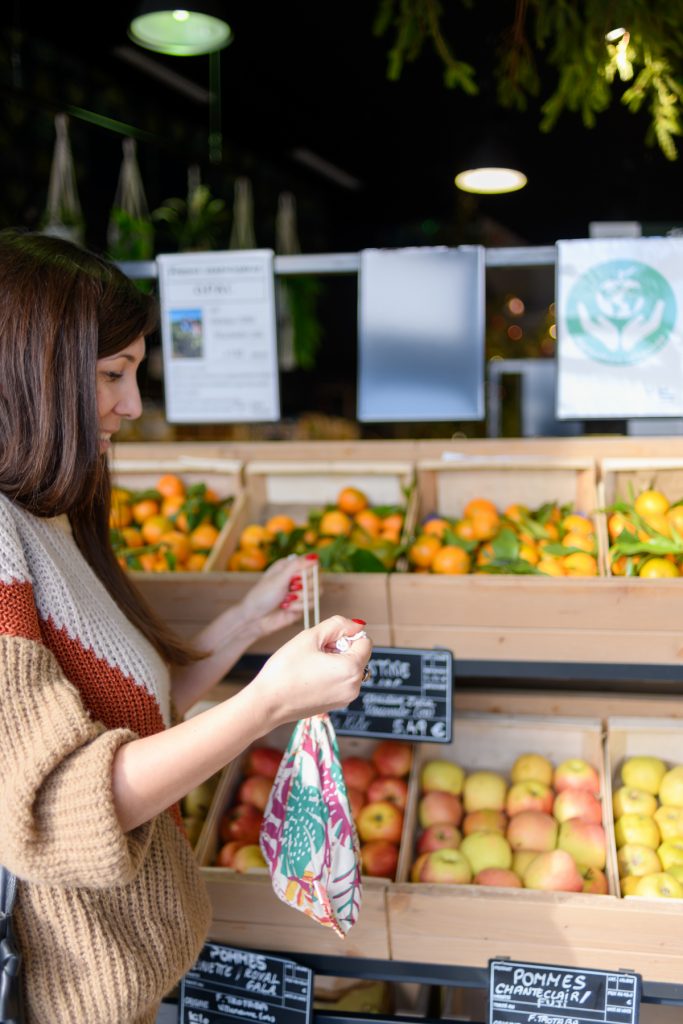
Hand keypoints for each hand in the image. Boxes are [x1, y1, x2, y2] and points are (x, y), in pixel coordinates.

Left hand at [238, 554, 320, 637]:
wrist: (255, 618)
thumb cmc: (263, 595)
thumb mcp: (279, 578)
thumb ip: (297, 566)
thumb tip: (315, 556)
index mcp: (291, 566)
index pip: (312, 563)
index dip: (307, 571)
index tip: (295, 577)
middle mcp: (298, 578)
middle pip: (317, 578)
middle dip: (304, 586)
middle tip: (290, 589)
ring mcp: (301, 592)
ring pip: (317, 592)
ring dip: (300, 598)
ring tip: (285, 600)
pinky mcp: (303, 606)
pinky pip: (312, 604)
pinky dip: (299, 606)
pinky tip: (286, 607)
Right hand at [249, 616, 371, 726]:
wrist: (267, 703)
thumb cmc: (285, 671)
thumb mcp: (310, 637)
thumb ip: (337, 625)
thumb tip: (355, 625)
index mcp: (351, 669)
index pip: (365, 641)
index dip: (346, 635)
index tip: (326, 640)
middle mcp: (353, 687)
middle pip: (359, 655)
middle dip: (340, 648)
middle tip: (315, 652)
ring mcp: (345, 698)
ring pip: (350, 668)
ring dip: (336, 661)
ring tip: (311, 664)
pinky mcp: (335, 705)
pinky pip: (342, 682)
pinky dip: (331, 675)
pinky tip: (310, 676)